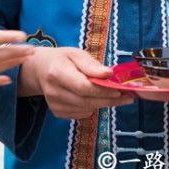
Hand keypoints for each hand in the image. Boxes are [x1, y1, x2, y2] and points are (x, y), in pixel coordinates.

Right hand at [17, 47, 133, 119]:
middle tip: (127, 96)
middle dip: (109, 99)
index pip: (83, 87)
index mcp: (57, 73)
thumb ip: (91, 65)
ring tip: (117, 96)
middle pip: (87, 101)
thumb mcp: (76, 54)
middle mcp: (54, 91)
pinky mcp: (57, 113)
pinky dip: (92, 107)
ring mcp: (54, 105)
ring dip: (103, 104)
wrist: (41, 70)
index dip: (103, 90)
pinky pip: (82, 114)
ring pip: (86, 109)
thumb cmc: (62, 59)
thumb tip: (108, 74)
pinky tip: (96, 98)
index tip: (119, 90)